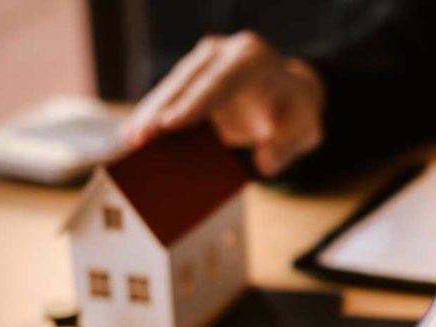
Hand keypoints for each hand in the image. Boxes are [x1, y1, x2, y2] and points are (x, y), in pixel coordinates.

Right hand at [124, 31, 324, 175]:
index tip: (169, 124)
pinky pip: (169, 95)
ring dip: (149, 113)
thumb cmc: (297, 112)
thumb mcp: (305, 130)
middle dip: (160, 110)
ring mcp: (204, 60)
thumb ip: (287, 145)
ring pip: (172, 87)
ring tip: (130, 140)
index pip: (219, 82)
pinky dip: (152, 114)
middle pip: (188, 83)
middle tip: (139, 138)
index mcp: (253, 58)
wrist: (289, 94)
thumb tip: (265, 165)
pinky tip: (134, 133)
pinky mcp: (191, 74)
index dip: (193, 104)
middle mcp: (224, 51)